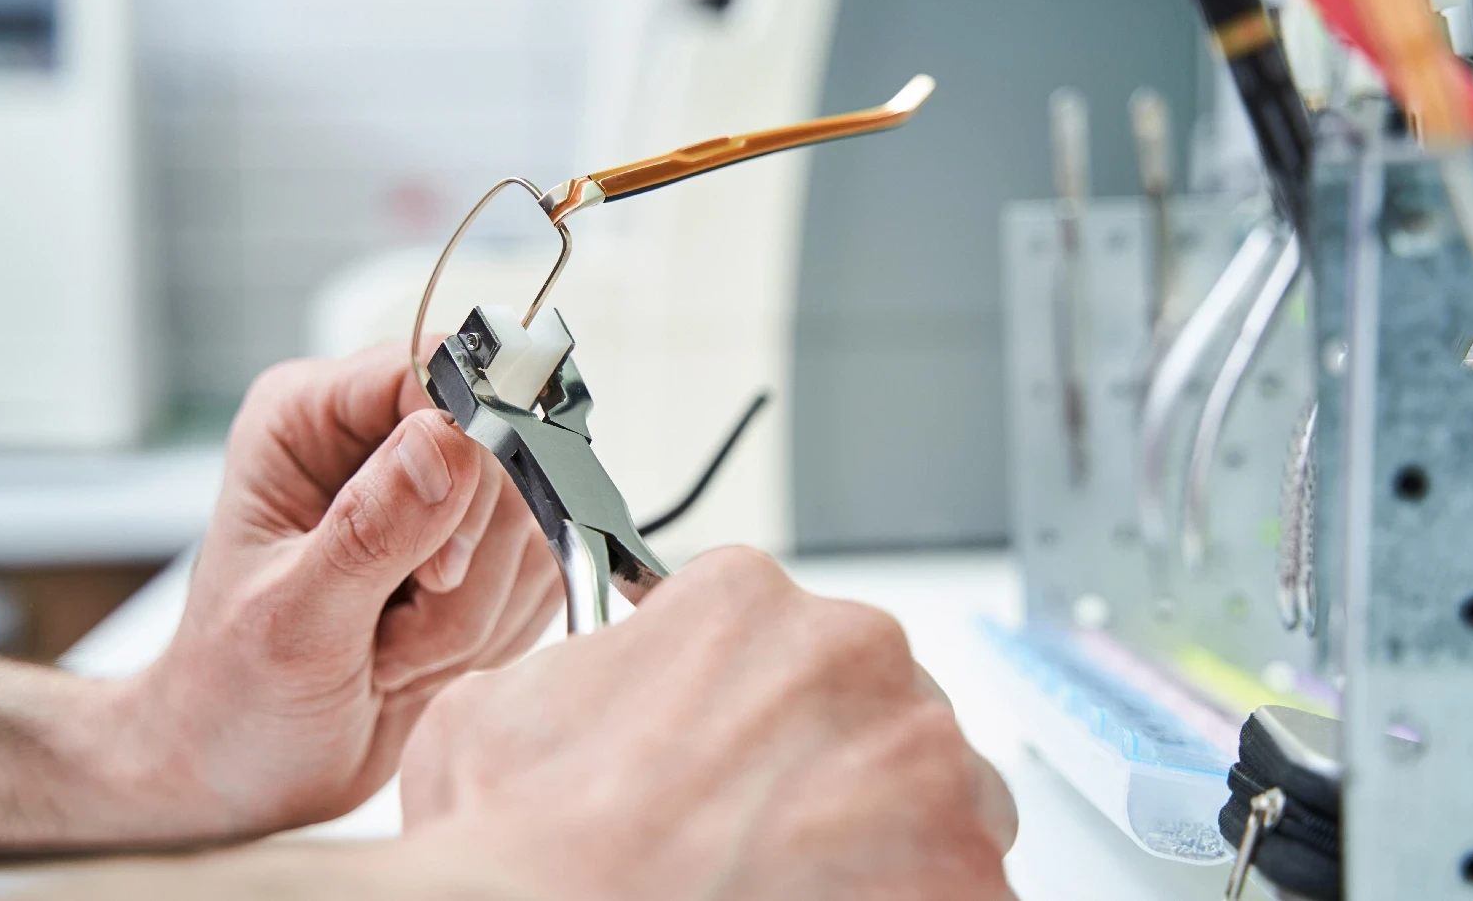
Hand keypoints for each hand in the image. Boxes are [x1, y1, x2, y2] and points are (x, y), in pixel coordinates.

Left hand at [119, 342, 562, 838]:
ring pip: (532, 522)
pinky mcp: (480, 547)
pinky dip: (498, 634)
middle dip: (463, 570)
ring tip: (394, 654)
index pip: (434, 370)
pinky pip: (545, 571)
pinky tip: (427, 661)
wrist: (250, 775)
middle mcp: (377, 438)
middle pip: (501, 453)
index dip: (463, 457)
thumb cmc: (233, 696)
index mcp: (308, 420)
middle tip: (390, 633)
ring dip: (476, 615)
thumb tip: (448, 441)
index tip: (437, 567)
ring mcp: (438, 493)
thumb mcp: (291, 620)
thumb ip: (370, 530)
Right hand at [398, 547, 1018, 900]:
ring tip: (794, 889)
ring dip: (883, 836)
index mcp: (746, 601)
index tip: (734, 750)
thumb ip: (589, 666)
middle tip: (760, 834)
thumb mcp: (503, 705)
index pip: (776, 631)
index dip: (748, 703)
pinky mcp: (970, 875)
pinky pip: (963, 886)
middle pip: (868, 706)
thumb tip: (604, 679)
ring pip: (935, 792)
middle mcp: (853, 654)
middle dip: (825, 766)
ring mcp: (926, 765)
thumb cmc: (520, 849)